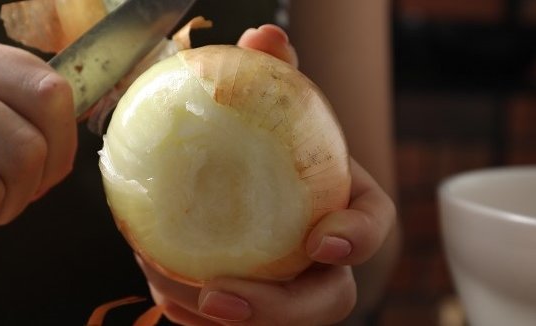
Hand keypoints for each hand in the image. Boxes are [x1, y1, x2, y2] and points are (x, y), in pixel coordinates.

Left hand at [137, 25, 396, 324]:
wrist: (230, 178)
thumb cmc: (259, 140)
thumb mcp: (267, 104)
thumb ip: (271, 72)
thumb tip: (264, 35)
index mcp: (342, 205)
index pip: (373, 225)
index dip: (357, 239)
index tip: (318, 241)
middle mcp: (323, 260)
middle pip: (329, 301)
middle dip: (280, 309)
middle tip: (222, 293)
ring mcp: (291, 292)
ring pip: (275, 324)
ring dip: (226, 317)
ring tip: (173, 291)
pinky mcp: (256, 312)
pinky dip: (195, 316)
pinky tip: (162, 291)